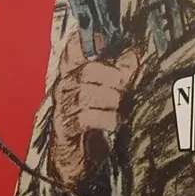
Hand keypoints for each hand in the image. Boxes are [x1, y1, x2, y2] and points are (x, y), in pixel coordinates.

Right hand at [49, 25, 139, 190]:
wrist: (75, 159)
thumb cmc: (93, 122)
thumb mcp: (106, 93)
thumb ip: (118, 72)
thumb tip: (132, 54)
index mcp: (73, 72)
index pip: (73, 47)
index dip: (85, 37)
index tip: (103, 35)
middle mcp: (64, 86)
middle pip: (87, 70)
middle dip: (112, 76)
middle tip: (125, 85)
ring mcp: (63, 107)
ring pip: (88, 94)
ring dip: (112, 100)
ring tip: (121, 107)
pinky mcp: (66, 127)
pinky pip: (87, 117)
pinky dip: (107, 119)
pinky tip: (115, 122)